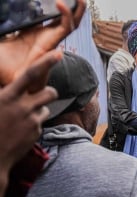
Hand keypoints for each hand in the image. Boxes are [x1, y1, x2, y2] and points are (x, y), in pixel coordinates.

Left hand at [0, 0, 85, 85]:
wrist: (11, 80)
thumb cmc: (7, 64)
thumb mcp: (3, 40)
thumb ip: (8, 30)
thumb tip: (7, 15)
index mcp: (36, 32)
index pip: (52, 17)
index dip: (58, 7)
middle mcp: (47, 36)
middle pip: (66, 19)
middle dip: (74, 7)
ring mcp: (51, 39)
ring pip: (70, 23)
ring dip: (77, 9)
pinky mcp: (53, 44)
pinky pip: (65, 28)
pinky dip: (66, 16)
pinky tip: (60, 4)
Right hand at [0, 51, 58, 170]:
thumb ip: (6, 93)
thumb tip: (12, 86)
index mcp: (8, 96)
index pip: (31, 74)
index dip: (46, 62)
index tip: (59, 53)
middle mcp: (23, 106)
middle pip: (50, 92)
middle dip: (50, 92)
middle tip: (42, 97)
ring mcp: (32, 120)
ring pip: (46, 109)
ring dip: (38, 111)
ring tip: (22, 119)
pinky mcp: (37, 132)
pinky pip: (41, 123)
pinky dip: (33, 125)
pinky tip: (19, 132)